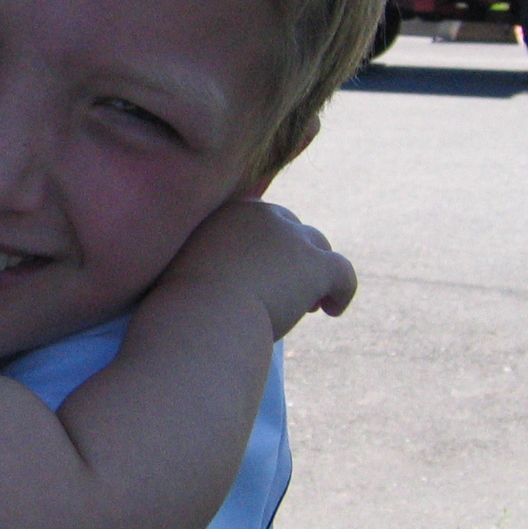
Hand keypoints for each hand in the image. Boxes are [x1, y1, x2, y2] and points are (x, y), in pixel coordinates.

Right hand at [158, 199, 356, 340]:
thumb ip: (205, 265)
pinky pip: (343, 273)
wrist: (203, 316)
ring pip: (318, 247)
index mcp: (229, 212)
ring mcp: (291, 238)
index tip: (257, 276)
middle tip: (285, 292)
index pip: (260, 220)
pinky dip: (342, 291)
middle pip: (291, 229)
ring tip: (308, 306)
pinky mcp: (316, 264)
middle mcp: (263, 215)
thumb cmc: (184, 307)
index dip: (265, 247)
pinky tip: (333, 311)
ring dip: (314, 273)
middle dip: (291, 257)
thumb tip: (215, 281)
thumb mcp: (186, 272)